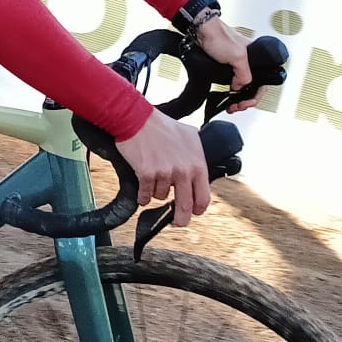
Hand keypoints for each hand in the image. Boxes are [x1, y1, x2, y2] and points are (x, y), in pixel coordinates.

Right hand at [117, 108, 210, 228]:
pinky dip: (142, 194)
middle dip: (180, 219)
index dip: (198, 209)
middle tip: (177, 222)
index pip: (203, 196)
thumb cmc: (161, 125)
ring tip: (153, 175)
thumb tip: (198, 171)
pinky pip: (145, 195)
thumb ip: (196, 156)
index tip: (193, 211)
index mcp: (197, 163)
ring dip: (156, 191)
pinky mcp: (146, 175)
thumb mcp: (190, 137)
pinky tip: (142, 185)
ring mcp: (165, 174)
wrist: (137, 119)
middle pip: (185, 206)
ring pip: (161, 197)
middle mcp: (183, 170)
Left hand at [193, 16, 259, 111]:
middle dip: (245, 99)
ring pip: (241, 84)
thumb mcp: (237, 56)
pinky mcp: (223, 63)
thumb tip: (240, 88)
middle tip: (236, 107)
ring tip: (231, 105)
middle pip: (252, 85)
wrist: (200, 29)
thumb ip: (243, 74)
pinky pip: (230, 80)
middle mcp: (246, 60)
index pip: (262, 81)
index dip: (255, 96)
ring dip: (237, 97)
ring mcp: (234, 63)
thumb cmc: (217, 35)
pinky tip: (225, 95)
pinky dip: (229, 90)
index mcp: (254, 57)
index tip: (244, 103)